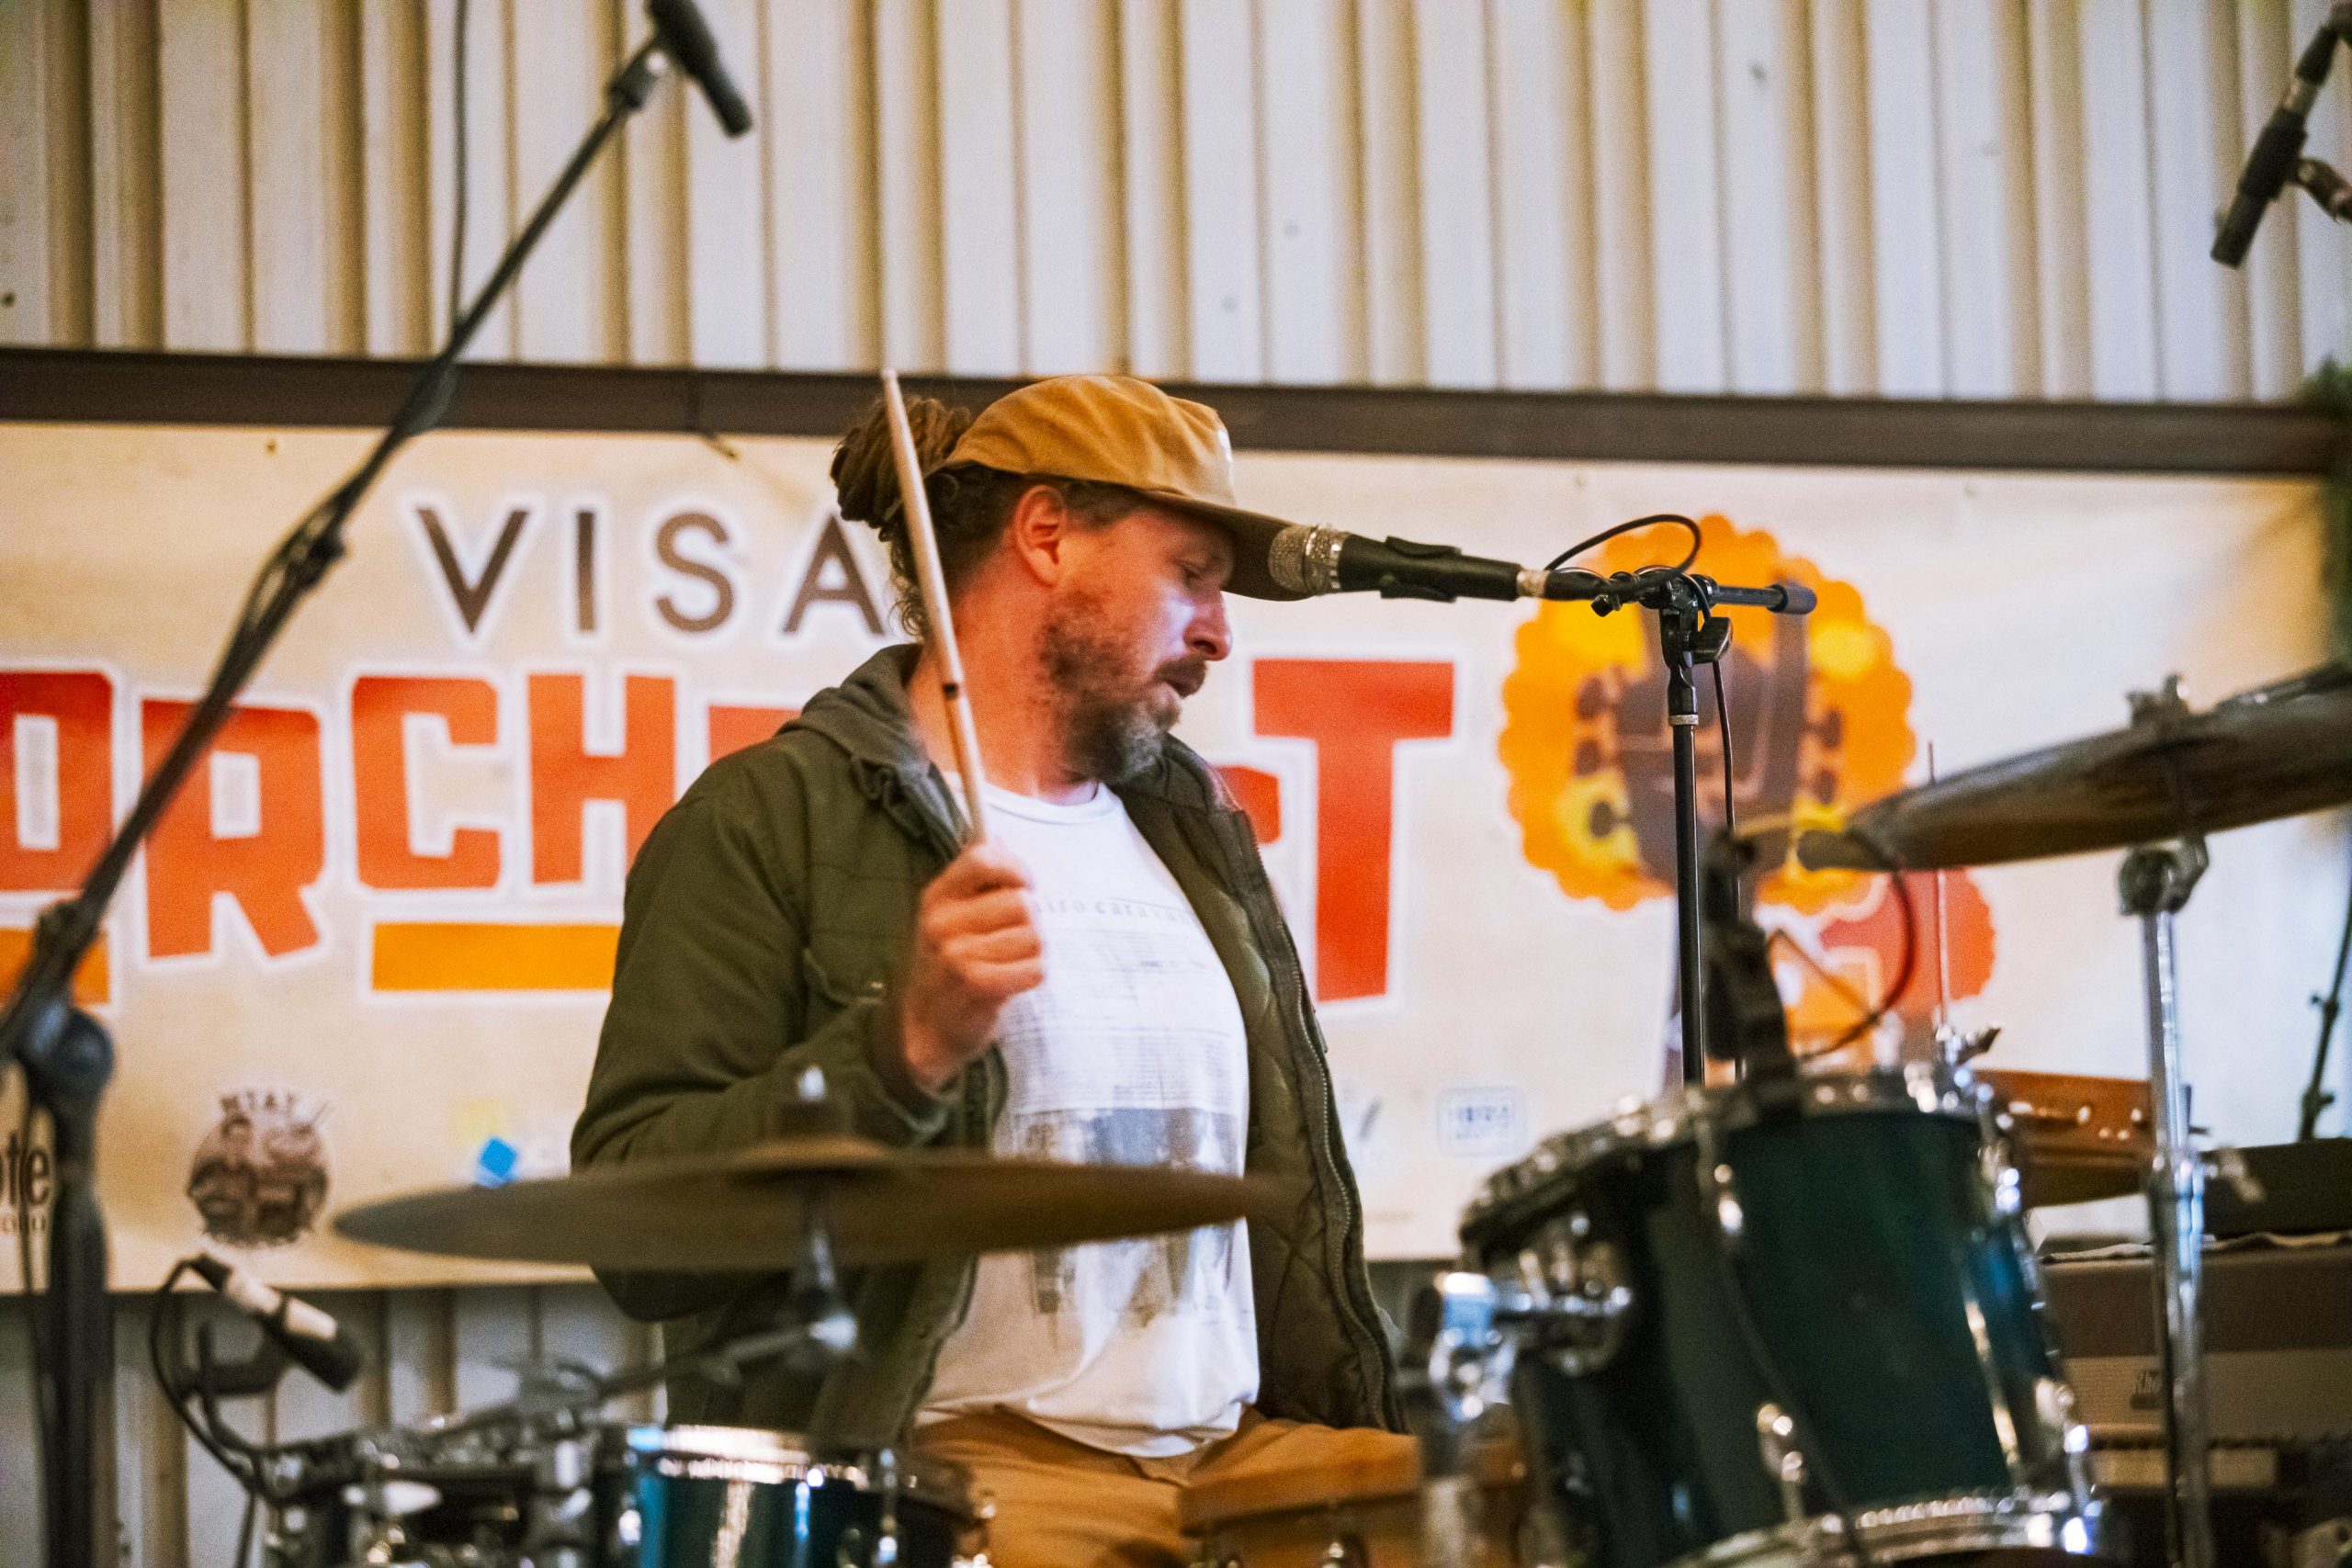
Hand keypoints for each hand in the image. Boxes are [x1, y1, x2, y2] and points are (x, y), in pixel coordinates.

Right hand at [898, 840, 1043, 1091]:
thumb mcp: (950, 916)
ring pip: (1034, 936)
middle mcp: (942, 923)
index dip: (1015, 869)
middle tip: (1010, 941)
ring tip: (1008, 964)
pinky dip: (1031, 976)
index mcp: (938, 897)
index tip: (1023, 885)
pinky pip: (1035, 968)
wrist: (926, 1028)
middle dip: (1029, 922)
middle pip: (1022, 902)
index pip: (983, 858)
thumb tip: (998, 838)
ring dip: (1032, 952)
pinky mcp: (978, 986)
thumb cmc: (948, 966)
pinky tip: (1010, 983)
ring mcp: (957, 955)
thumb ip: (976, 880)